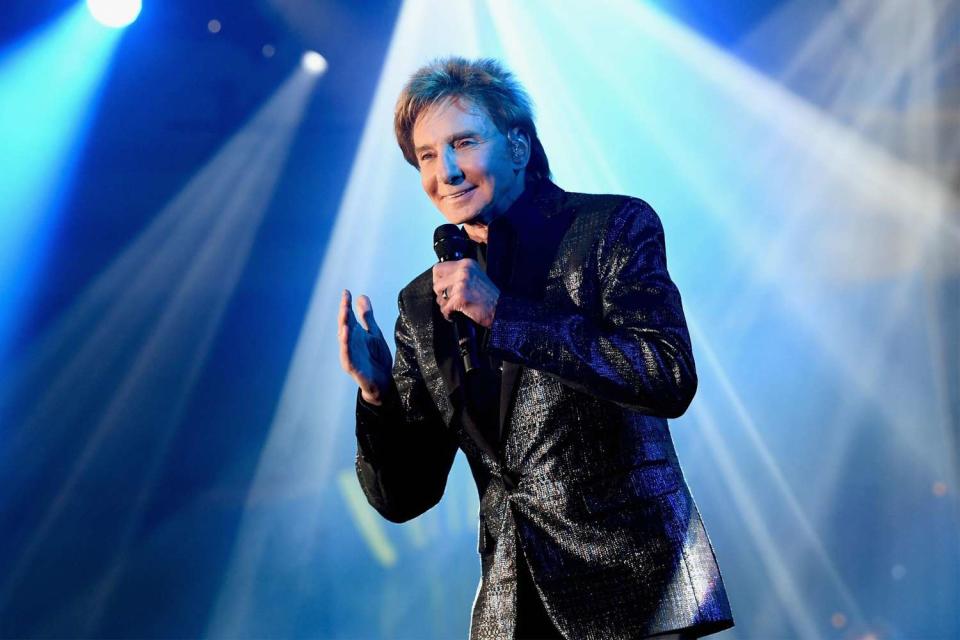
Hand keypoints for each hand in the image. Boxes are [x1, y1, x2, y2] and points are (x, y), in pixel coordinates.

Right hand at [338, 289, 392, 404]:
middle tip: (345, 301)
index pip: (349, 317)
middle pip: (345, 326)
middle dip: (344, 313)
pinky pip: (347, 356)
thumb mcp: (374, 333)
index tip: (346, 292)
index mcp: (355, 334)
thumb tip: (361, 296)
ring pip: (344, 340)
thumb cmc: (376, 358)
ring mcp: (350, 355)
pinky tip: (345, 336)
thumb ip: (367, 317)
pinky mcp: (353, 367)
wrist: (382, 381)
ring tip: (344, 317)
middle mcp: (350, 343)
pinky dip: (345, 346)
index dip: (346, 304)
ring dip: (343, 329)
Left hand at [432, 259, 498, 327]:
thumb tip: (440, 281)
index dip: (438, 280)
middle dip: (441, 293)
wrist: (501, 309)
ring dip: (444, 304)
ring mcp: (461, 284)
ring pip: (439, 295)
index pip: (438, 268)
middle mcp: (463, 271)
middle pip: (436, 282)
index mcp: (466, 264)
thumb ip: (459, 275)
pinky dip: (448, 314)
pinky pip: (445, 308)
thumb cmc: (489, 297)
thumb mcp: (475, 277)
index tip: (444, 288)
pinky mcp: (461, 297)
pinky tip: (455, 315)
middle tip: (450, 300)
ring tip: (454, 307)